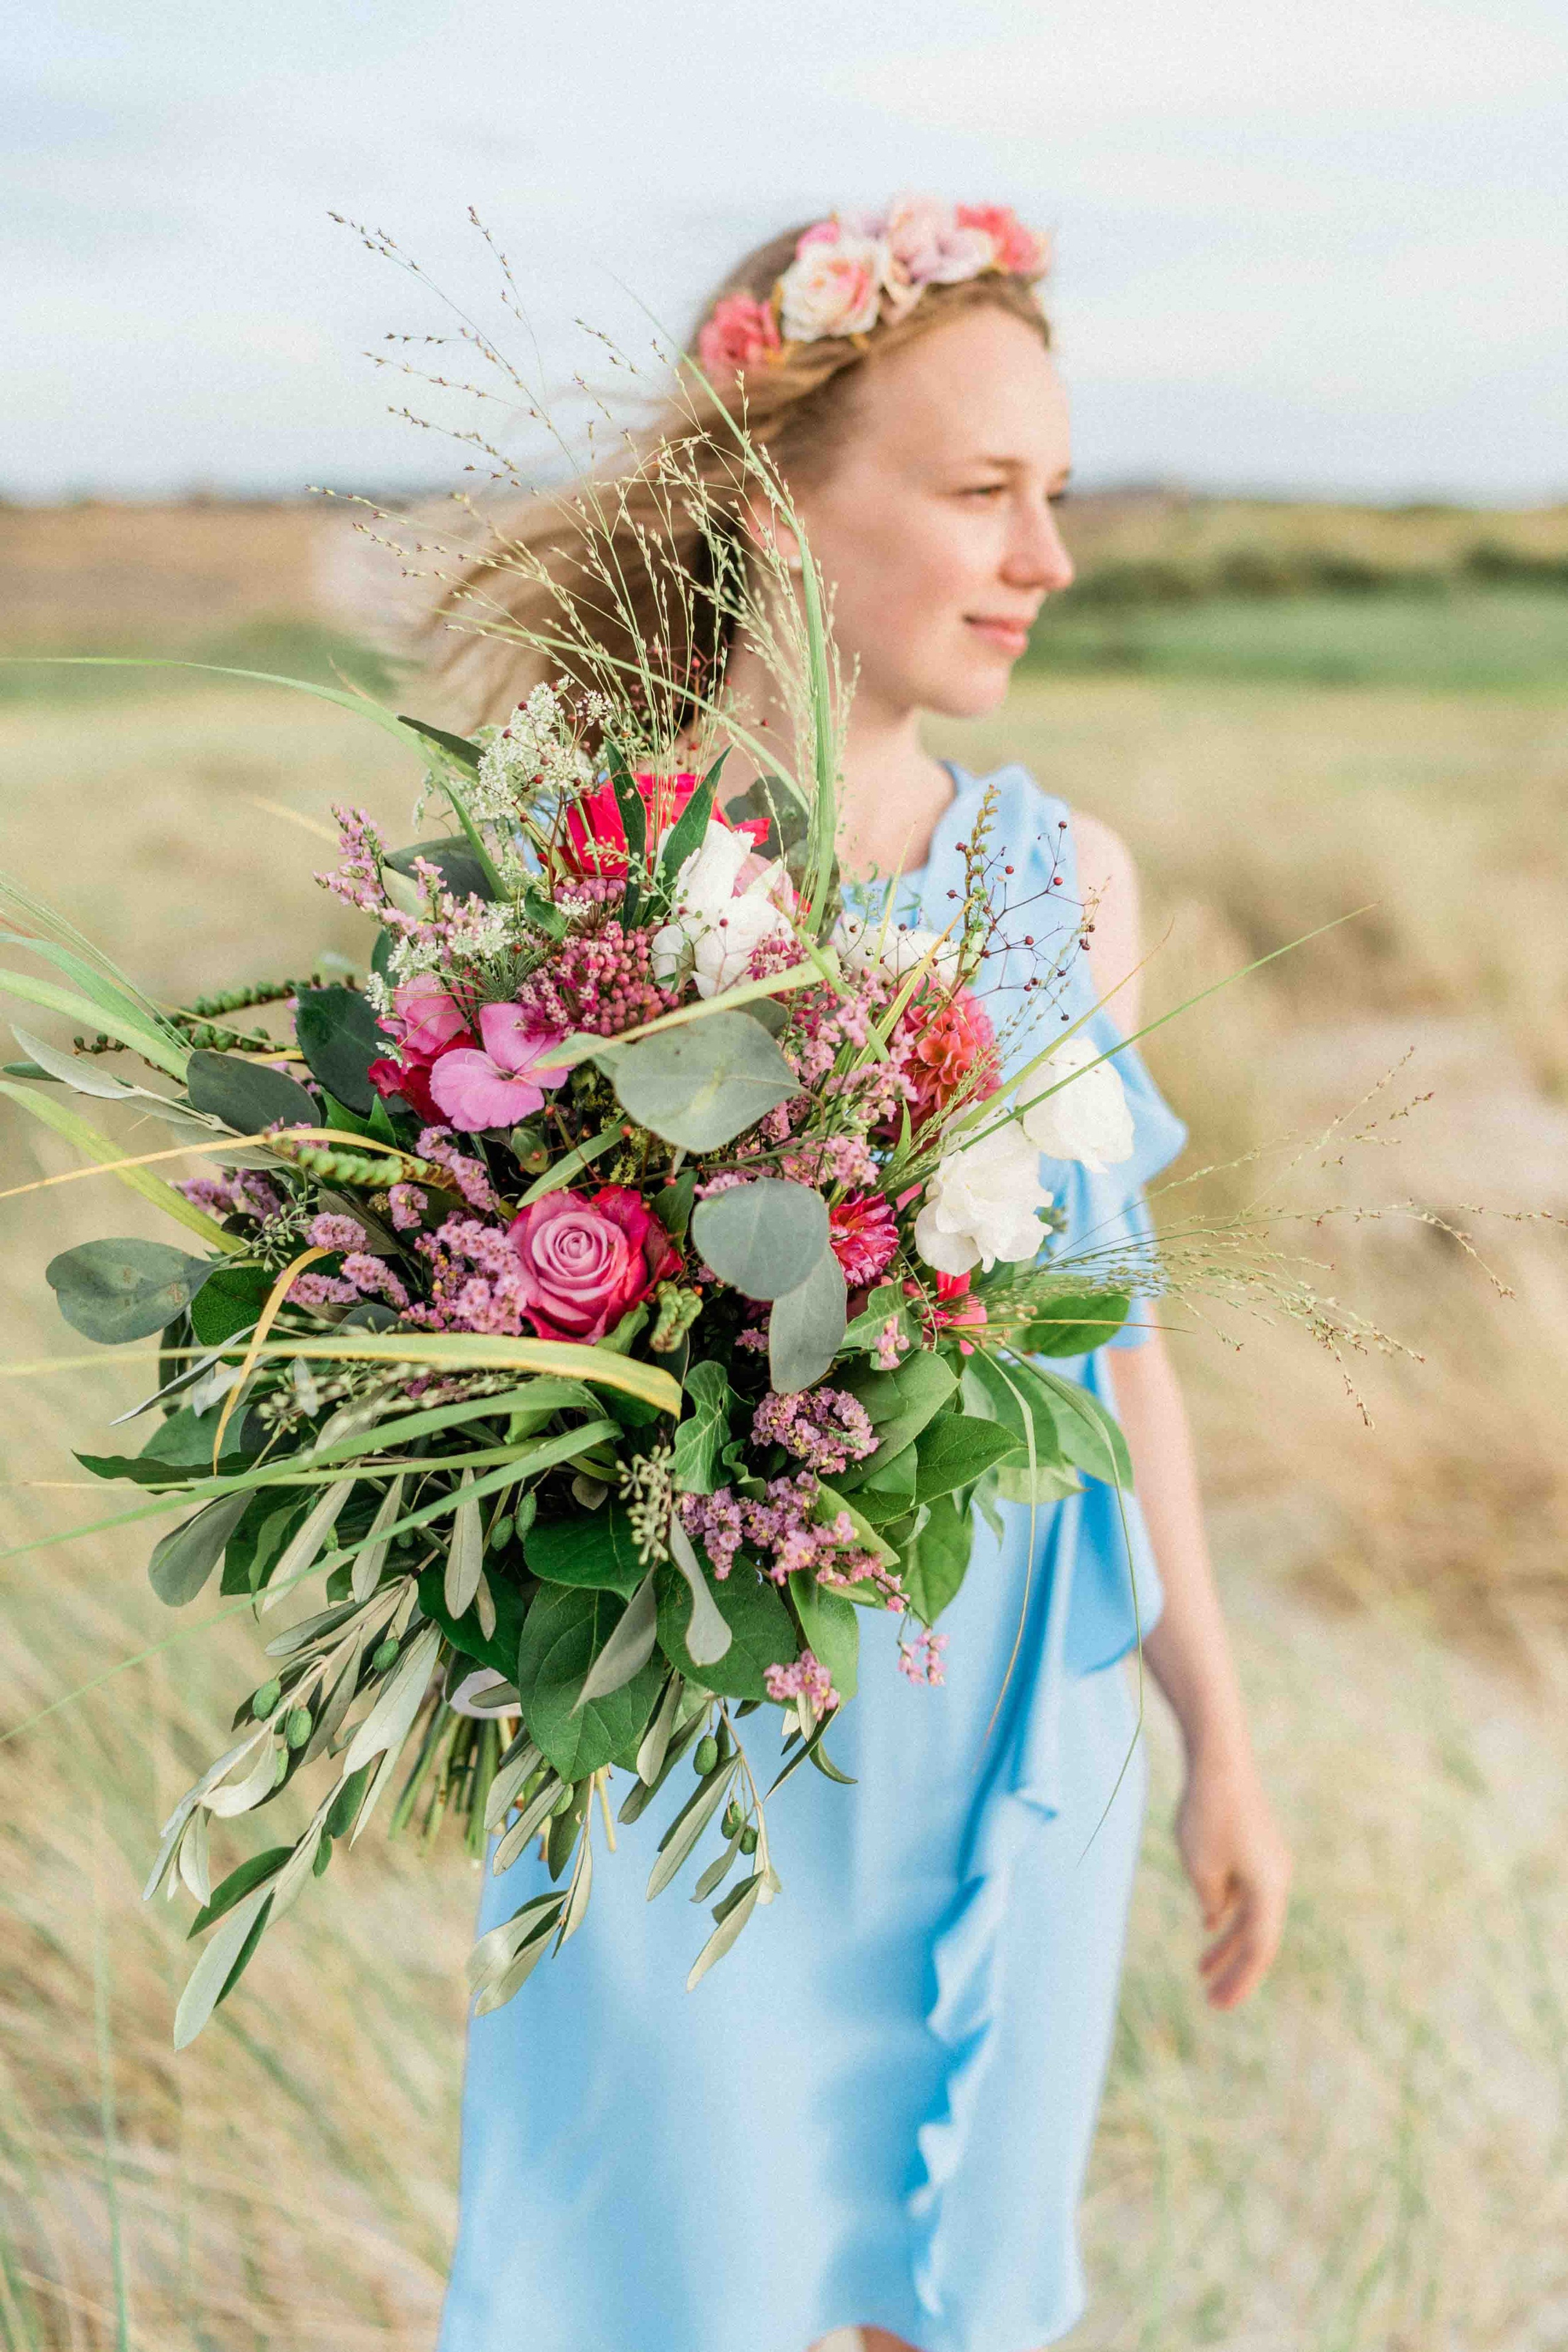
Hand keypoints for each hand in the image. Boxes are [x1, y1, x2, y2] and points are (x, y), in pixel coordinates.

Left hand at [1173, 1746, 1291, 2009]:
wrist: (1220, 1759)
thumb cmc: (1208, 1814)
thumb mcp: (1200, 1867)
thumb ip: (1211, 1900)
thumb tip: (1215, 1915)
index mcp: (1269, 1889)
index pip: (1258, 1949)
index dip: (1240, 1980)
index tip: (1218, 2005)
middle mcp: (1277, 1878)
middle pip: (1257, 1936)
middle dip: (1233, 1969)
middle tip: (1212, 1999)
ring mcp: (1269, 1861)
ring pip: (1250, 1913)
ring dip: (1227, 1942)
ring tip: (1202, 1969)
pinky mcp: (1257, 1846)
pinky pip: (1245, 1891)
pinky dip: (1228, 1912)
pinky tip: (1210, 1925)